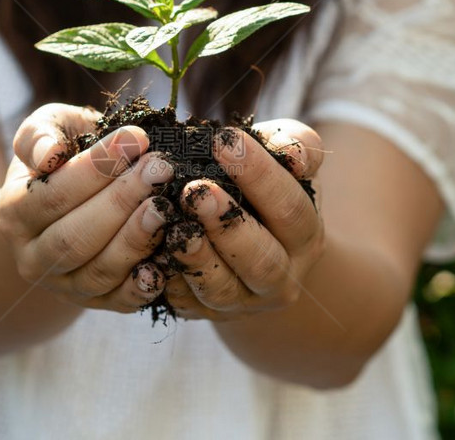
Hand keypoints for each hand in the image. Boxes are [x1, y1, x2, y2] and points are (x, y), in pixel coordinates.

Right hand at [0, 103, 174, 312]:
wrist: (71, 201)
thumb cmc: (66, 155)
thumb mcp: (48, 130)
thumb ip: (40, 134)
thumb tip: (49, 154)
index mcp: (15, 212)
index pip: (53, 195)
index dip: (96, 168)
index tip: (136, 138)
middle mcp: (33, 257)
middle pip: (75, 237)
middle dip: (120, 202)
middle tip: (160, 170)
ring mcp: (65, 286)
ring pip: (99, 271)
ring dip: (135, 239)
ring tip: (165, 206)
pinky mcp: (97, 302)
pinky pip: (120, 300)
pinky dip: (143, 284)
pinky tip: (166, 260)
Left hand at [164, 120, 324, 320]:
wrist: (251, 247)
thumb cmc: (264, 191)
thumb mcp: (285, 163)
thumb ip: (294, 147)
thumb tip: (294, 157)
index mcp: (305, 235)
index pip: (289, 208)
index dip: (259, 176)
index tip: (224, 142)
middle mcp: (281, 277)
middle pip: (261, 259)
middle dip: (227, 224)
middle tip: (195, 190)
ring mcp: (243, 302)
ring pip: (222, 290)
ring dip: (196, 258)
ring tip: (172, 226)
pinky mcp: (205, 313)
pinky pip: (184, 303)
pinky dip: (166, 281)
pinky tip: (150, 256)